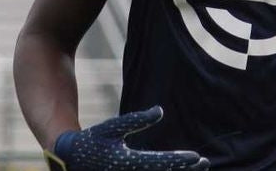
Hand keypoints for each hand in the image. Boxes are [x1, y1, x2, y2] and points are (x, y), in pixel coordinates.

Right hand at [44, 106, 208, 170]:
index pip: (159, 164)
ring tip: (198, 168)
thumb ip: (136, 119)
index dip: (179, 161)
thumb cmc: (91, 141)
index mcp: (126, 163)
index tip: (196, 157)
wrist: (70, 161)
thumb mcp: (112, 127)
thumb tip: (160, 111)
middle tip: (205, 163)